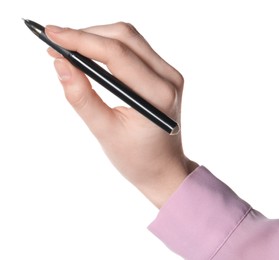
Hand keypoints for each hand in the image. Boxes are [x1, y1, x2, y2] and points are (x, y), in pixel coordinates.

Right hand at [46, 22, 197, 207]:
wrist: (164, 168)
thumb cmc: (138, 159)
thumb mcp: (105, 132)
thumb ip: (82, 98)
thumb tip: (61, 65)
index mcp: (158, 95)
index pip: (117, 54)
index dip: (81, 40)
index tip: (52, 34)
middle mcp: (168, 78)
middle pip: (124, 37)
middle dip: (87, 35)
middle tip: (57, 44)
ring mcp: (169, 74)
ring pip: (129, 38)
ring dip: (96, 38)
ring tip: (69, 50)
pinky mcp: (163, 74)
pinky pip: (134, 48)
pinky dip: (108, 46)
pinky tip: (90, 55)